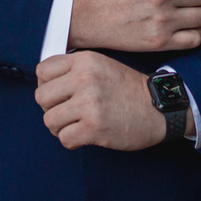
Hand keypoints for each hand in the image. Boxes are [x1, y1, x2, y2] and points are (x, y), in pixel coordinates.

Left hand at [34, 51, 171, 150]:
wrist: (159, 108)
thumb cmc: (127, 89)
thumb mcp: (101, 65)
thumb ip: (73, 69)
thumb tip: (44, 83)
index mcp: (84, 60)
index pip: (42, 71)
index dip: (46, 85)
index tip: (59, 94)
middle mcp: (84, 79)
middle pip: (41, 97)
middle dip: (51, 108)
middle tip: (66, 112)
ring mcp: (89, 103)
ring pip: (49, 120)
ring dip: (60, 127)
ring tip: (75, 125)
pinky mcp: (95, 127)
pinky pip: (64, 138)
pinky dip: (71, 141)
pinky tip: (83, 136)